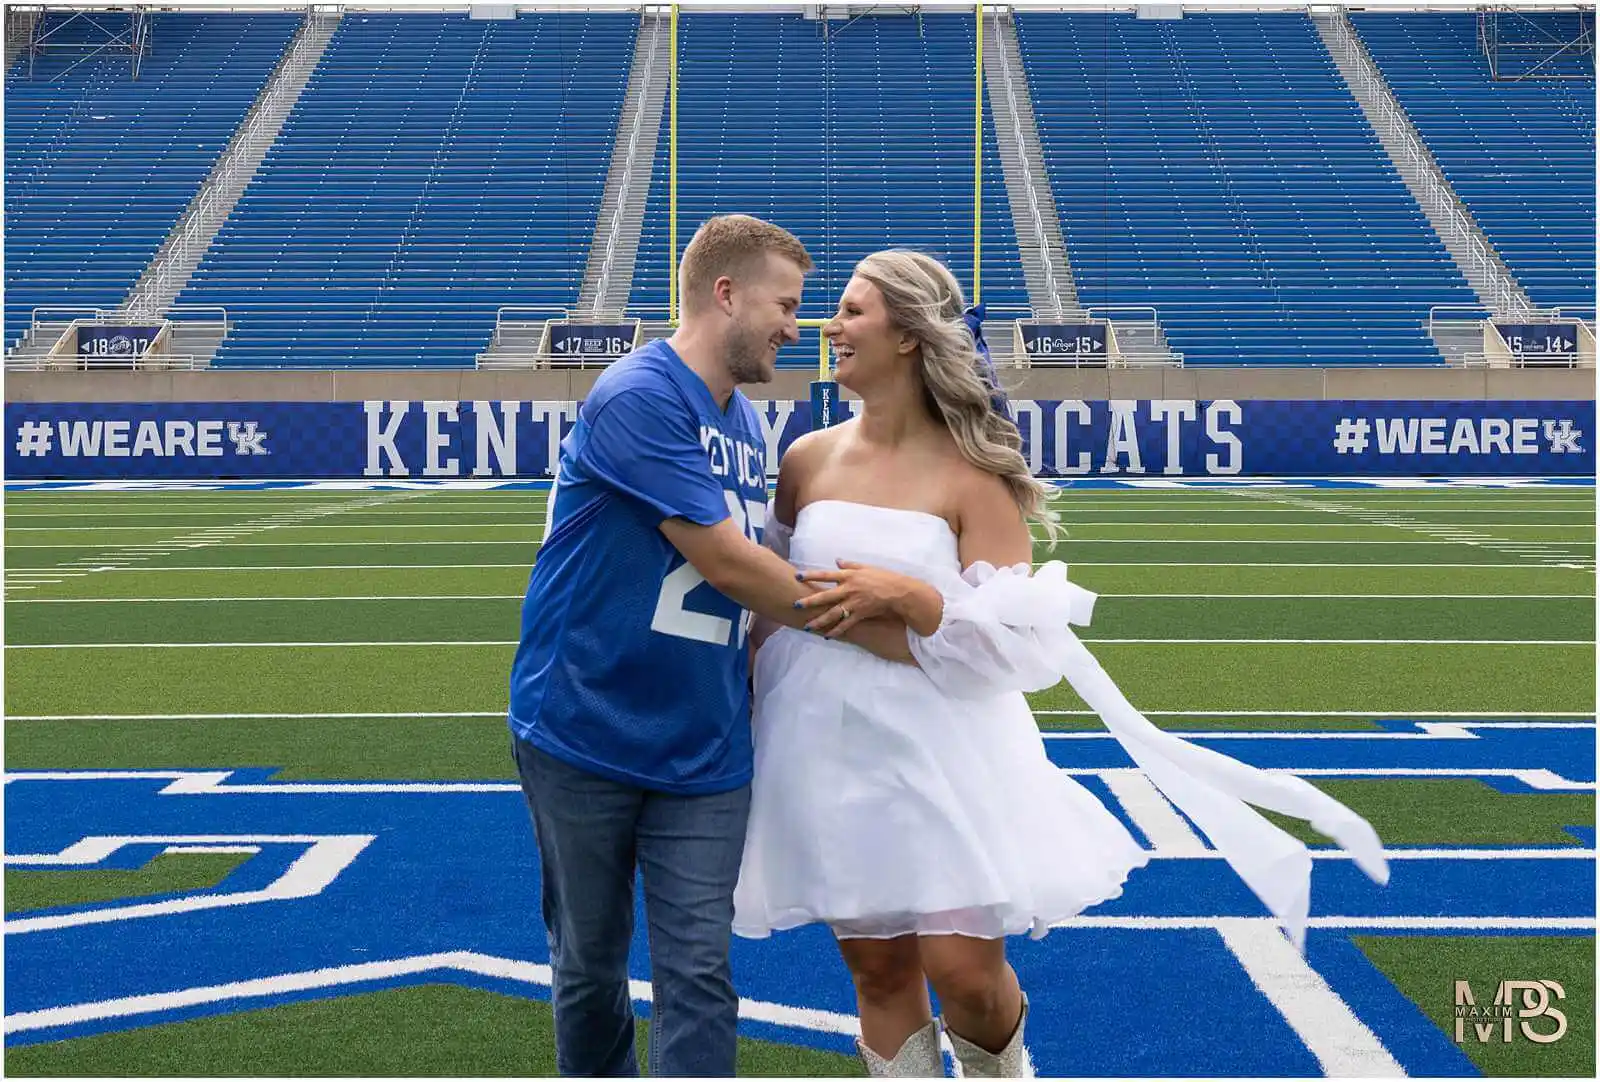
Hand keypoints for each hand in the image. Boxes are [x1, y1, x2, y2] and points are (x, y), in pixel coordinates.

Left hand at [793, 560, 923, 638]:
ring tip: (807, 627)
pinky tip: (827, 636)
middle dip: (809, 601)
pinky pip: (846, 624)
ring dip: (819, 621)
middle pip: (825, 596)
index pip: (826, 575)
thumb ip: (850, 565)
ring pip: (833, 613)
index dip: (811, 575)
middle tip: (795, 605)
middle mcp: (849, 589)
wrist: (898, 591)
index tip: (797, 575)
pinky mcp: (860, 614)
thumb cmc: (883, 577)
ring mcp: (854, 603)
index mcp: (849, 576)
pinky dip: (836, 631)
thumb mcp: (866, 567)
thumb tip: (837, 561)